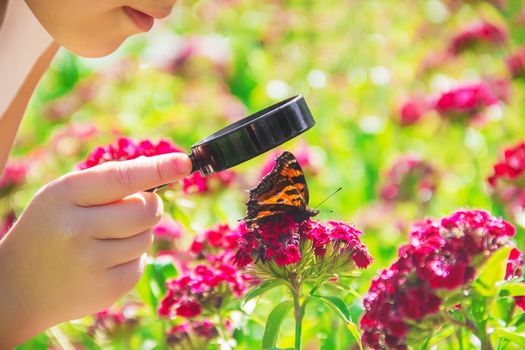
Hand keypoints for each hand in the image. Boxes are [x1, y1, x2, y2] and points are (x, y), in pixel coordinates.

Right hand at [0, 153, 190, 346]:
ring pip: (147, 237)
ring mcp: (91, 263)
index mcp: (65, 195)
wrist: (18, 286)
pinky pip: (141, 263)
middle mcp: (77, 229)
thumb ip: (108, 181)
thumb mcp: (64, 196)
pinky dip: (132, 258)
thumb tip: (161, 169)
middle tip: (134, 208)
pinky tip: (105, 261)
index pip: (121, 178)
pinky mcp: (105, 290)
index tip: (183, 163)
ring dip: (138, 233)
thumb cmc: (50, 228)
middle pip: (146, 210)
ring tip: (106, 239)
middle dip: (150, 206)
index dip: (158, 169)